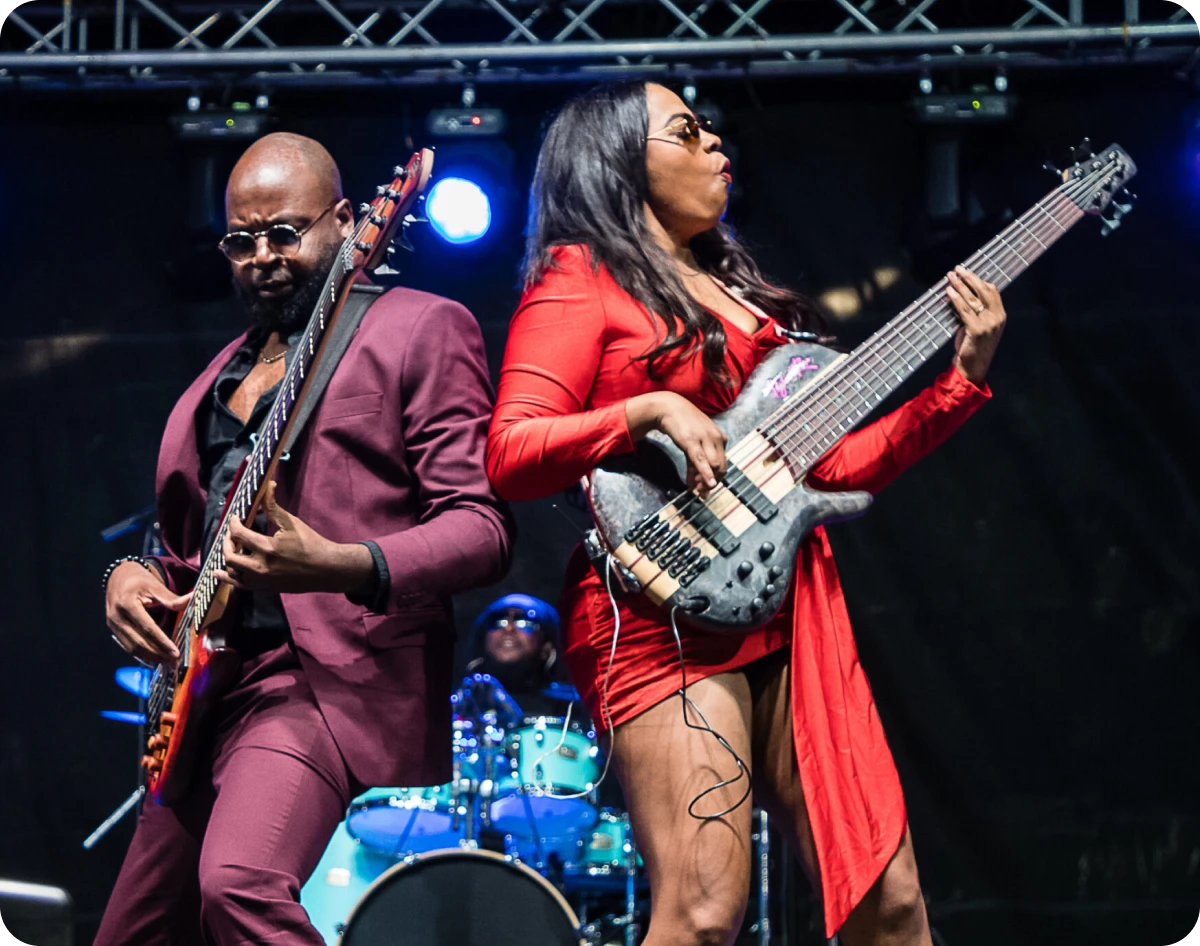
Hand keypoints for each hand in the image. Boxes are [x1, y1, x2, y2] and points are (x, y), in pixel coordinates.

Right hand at [106, 562, 188, 664]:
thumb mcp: (154, 585)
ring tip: (168, 662)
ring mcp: (113, 625)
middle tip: (174, 661)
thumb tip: (191, 600)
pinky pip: (128, 646)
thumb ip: (171, 598)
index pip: (147, 628)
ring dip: (150, 657)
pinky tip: (156, 656)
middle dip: (157, 654)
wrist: (118, 577)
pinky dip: (142, 653)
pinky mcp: (114, 630)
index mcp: (127, 604)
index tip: (175, 652)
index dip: (162, 642)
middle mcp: (116, 617)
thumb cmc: (138, 580)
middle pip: (138, 642)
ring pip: (131, 648)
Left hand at [215, 481, 374, 594]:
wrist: (326, 569)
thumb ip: (274, 506)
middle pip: (230, 555)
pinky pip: (239, 585)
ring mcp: (262, 580)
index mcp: (268, 548)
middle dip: (227, 542)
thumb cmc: (311, 543)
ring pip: (232, 571)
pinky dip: (227, 578)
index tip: (235, 518)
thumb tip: (268, 484)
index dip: (233, 523)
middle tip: (231, 534)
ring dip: (227, 559)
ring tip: (232, 548)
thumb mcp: (292, 523)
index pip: (239, 534)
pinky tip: (220, 571)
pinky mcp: (265, 588)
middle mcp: (261, 567)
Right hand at [627, 391, 725, 491]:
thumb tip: (695, 484)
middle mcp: (717, 438)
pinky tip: (707, 484)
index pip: (723, 463)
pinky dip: (706, 473)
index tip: (705, 488)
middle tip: (702, 492)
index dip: (715, 478)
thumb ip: (695, 463)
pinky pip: (701, 460)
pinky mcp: (692, 441)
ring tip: (697, 490)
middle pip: (721, 466)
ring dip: (706, 480)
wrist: (668, 408)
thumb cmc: (682, 425)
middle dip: (712, 482)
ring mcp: (706, 439)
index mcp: (720, 438)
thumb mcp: (692, 444)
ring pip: (714, 465)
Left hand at [946, 265, 1005, 385]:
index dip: (979, 280)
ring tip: (950, 276)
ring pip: (973, 299)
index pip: (992, 291)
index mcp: (1000, 316)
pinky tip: (949, 291)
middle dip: (970, 277)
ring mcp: (988, 324)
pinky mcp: (977, 330)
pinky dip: (956, 299)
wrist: (972, 369)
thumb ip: (976, 312)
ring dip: (960, 285)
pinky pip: (965, 310)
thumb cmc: (972, 348)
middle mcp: (997, 318)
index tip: (967, 272)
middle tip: (958, 268)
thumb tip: (964, 294)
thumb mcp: (978, 327)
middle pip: (984, 290)